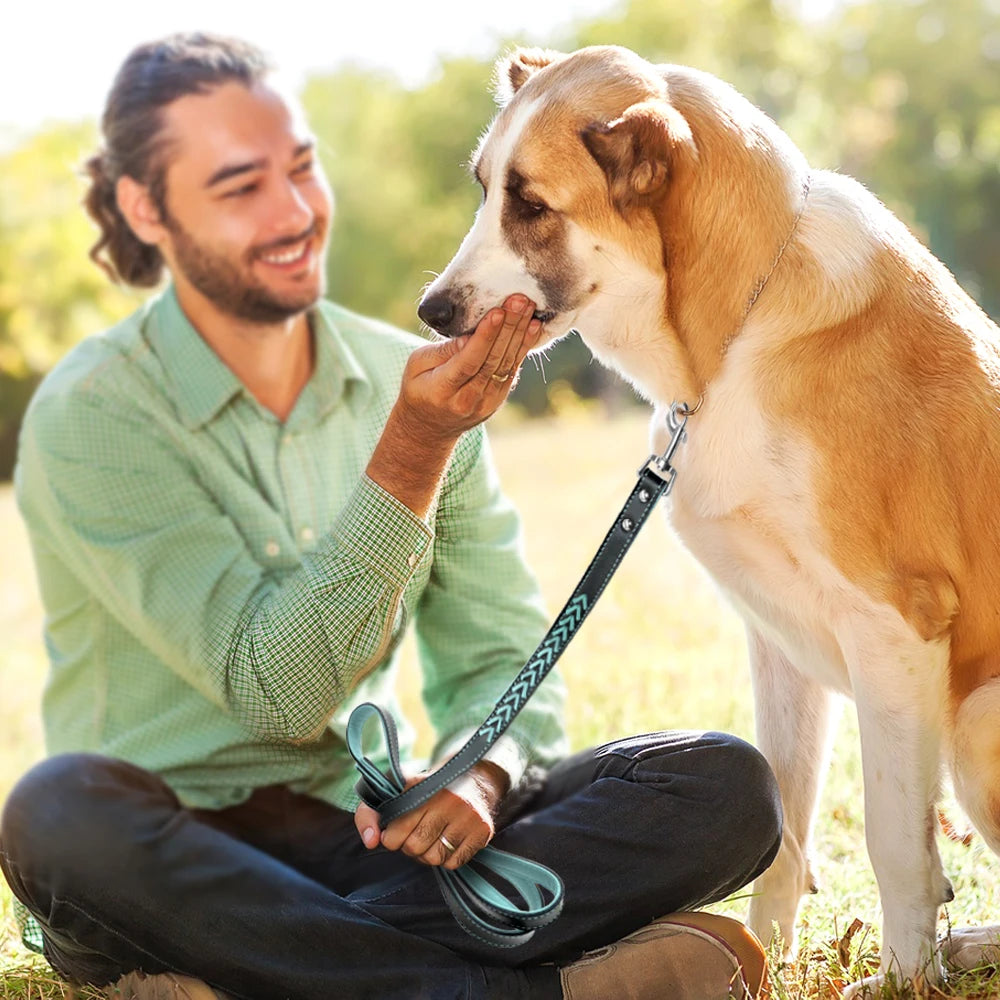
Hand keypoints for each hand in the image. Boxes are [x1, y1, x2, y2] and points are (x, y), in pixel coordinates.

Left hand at [354, 761, 508, 869]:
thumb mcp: (396, 789)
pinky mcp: (482, 831)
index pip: (396, 832)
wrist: (474, 777)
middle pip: (414, 847)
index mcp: (422, 786)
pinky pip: (454, 863)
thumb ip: (370, 812)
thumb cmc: (427, 788)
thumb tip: (370, 842)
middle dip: (409, 847)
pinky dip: (446, 858)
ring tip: (430, 839)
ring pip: (434, 858)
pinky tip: (447, 841)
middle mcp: (447, 800)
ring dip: (427, 855)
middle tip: (414, 835)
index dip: (391, 838)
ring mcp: (467, 816)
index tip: (394, 833)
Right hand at [366, 295, 541, 516]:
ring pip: (507, 366)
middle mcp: (467, 400)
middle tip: (521, 300)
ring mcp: (486, 403)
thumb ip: (442, 351)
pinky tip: (533, 328)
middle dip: (509, 328)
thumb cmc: (419, 387)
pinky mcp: (497, 401)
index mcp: (442, 390)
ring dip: (521, 335)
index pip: (469, 362)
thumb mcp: (417, 365)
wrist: (429, 428)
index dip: (485, 337)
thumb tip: (469, 336)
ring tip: (530, 308)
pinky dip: (523, 348)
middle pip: (493, 361)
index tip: (498, 312)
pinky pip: (512, 371)